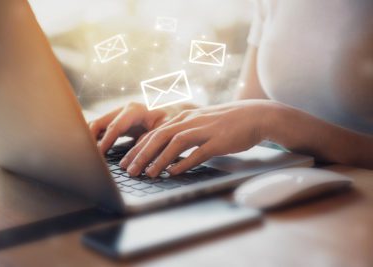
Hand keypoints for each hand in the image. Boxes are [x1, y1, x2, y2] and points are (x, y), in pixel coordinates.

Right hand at [89, 102, 166, 153]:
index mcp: (135, 110)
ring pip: (97, 125)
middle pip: (99, 122)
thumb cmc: (172, 120)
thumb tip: (136, 153)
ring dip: (91, 139)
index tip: (99, 154)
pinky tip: (95, 153)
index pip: (115, 126)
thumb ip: (151, 138)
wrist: (175, 112)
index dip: (106, 141)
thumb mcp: (165, 129)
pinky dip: (96, 140)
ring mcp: (119, 115)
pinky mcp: (119, 122)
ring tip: (89, 155)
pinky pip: (102, 130)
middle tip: (88, 156)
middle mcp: (124, 110)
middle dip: (91, 138)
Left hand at [120, 100, 271, 176]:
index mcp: (183, 117)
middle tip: (129, 170)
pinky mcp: (218, 141)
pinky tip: (173, 172)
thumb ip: (183, 133)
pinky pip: (198, 152)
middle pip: (159, 136)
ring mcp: (204, 130)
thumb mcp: (200, 123)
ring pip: (175, 143)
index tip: (126, 161)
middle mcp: (190, 121)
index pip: (154, 132)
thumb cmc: (225, 122)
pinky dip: (184, 163)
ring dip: (159, 159)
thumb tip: (166, 153)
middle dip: (141, 154)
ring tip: (148, 174)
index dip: (138, 147)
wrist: (254, 116)